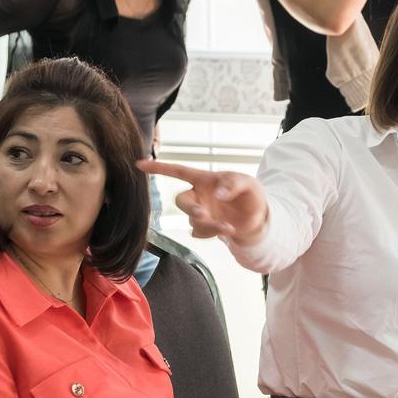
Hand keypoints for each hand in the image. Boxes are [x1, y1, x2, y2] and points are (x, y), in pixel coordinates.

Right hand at [137, 160, 267, 244]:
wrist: (259, 218)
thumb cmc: (250, 194)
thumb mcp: (247, 183)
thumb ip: (233, 184)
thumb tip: (217, 193)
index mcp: (204, 180)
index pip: (178, 171)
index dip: (159, 168)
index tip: (139, 164)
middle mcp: (198, 196)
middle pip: (181, 201)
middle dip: (190, 209)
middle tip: (203, 214)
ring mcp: (200, 213)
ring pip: (193, 220)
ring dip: (209, 225)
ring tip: (229, 226)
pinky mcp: (205, 228)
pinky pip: (199, 233)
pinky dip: (212, 233)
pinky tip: (226, 229)